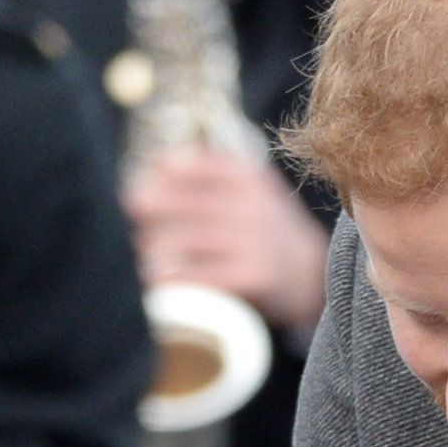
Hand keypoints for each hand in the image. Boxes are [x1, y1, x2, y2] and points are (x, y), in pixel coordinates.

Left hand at [128, 148, 332, 336]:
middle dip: (153, 208)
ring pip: (187, 240)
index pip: (195, 166)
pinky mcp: (253, 275)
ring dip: (156, 247)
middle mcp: (253, 204)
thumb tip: (157, 166)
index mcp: (251, 177)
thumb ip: (213, 175)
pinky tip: (157, 280)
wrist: (313, 275)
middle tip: (134, 213)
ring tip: (146, 252)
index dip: (162, 174)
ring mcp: (254, 240)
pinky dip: (172, 279)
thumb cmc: (266, 231)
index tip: (139, 183)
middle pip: (185, 203)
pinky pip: (200, 275)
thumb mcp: (251, 191)